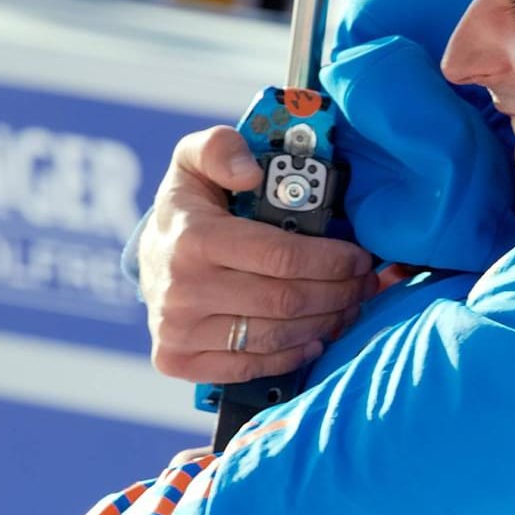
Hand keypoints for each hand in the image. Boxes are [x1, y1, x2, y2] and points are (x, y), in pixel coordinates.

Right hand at [142, 126, 375, 382]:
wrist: (149, 257)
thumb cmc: (189, 206)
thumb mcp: (196, 159)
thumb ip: (221, 148)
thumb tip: (250, 174)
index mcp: (192, 238)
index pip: (281, 258)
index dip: (331, 261)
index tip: (359, 257)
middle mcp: (180, 289)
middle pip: (285, 301)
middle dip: (339, 293)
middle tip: (365, 283)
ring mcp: (176, 330)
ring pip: (275, 337)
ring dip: (326, 324)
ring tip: (350, 307)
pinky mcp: (176, 360)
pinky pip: (251, 367)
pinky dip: (293, 355)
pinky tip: (316, 336)